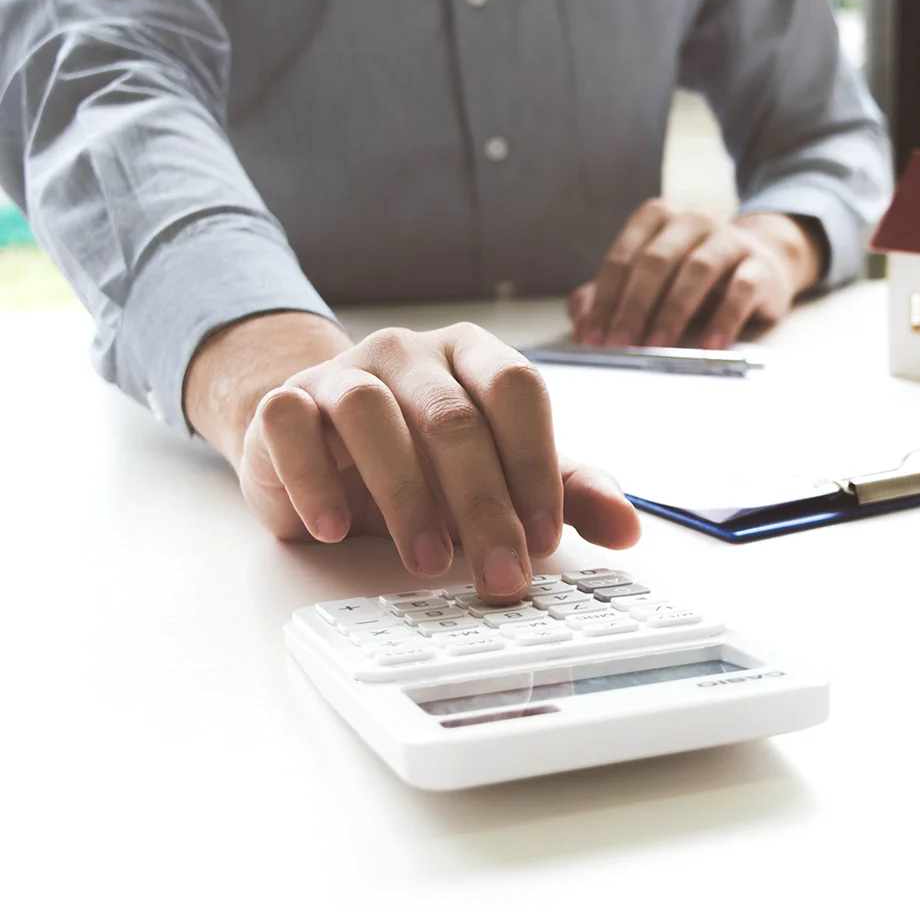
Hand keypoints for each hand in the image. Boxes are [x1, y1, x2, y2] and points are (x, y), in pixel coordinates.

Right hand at [186, 313, 639, 601]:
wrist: (319, 436)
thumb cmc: (423, 455)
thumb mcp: (502, 472)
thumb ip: (566, 494)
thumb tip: (630, 530)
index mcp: (473, 356)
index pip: (517, 390)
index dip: (535, 465)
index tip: (544, 538)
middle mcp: (410, 353)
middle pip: (453, 416)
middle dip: (482, 505)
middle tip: (498, 574)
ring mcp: (343, 372)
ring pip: (372, 414)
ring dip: (405, 496)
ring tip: (426, 561)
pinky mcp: (283, 403)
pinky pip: (292, 427)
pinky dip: (315, 481)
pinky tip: (337, 531)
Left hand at [570, 202, 822, 349]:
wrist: (761, 263)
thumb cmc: (692, 278)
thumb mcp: (648, 282)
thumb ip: (608, 297)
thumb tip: (581, 324)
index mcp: (657, 218)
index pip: (623, 257)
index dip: (605, 299)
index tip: (594, 337)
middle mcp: (693, 220)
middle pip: (656, 261)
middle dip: (633, 306)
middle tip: (620, 344)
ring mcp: (729, 239)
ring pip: (697, 270)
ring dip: (673, 312)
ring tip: (658, 347)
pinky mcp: (760, 265)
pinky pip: (741, 290)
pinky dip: (724, 319)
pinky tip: (710, 346)